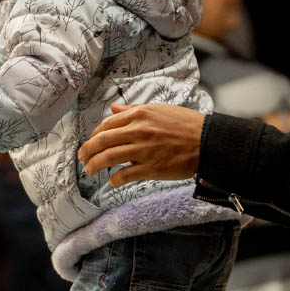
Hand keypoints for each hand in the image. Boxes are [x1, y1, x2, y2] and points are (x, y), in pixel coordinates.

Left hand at [79, 103, 204, 185]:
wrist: (207, 141)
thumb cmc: (186, 124)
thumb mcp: (159, 110)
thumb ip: (134, 110)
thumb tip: (113, 109)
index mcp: (140, 115)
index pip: (107, 124)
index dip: (94, 135)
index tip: (90, 142)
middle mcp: (139, 131)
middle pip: (103, 141)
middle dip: (88, 150)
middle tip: (82, 158)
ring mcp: (144, 150)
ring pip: (109, 157)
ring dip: (95, 165)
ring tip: (89, 170)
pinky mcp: (151, 168)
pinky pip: (125, 174)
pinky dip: (115, 179)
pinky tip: (112, 181)